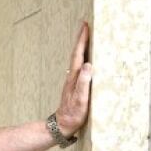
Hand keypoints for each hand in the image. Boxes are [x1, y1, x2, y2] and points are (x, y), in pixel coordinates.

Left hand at [55, 21, 92, 137]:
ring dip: (82, 47)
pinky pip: (80, 67)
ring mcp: (72, 81)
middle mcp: (72, 77)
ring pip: (78, 60)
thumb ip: (84, 82)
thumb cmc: (73, 113)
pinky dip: (83, 58)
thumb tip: (89, 65)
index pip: (78, 55)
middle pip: (77, 54)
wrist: (62, 125)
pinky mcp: (75, 86)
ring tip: (87, 37)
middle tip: (85, 25)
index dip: (82, 40)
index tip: (85, 26)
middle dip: (81, 39)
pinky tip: (87, 59)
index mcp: (74, 77)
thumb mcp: (81, 99)